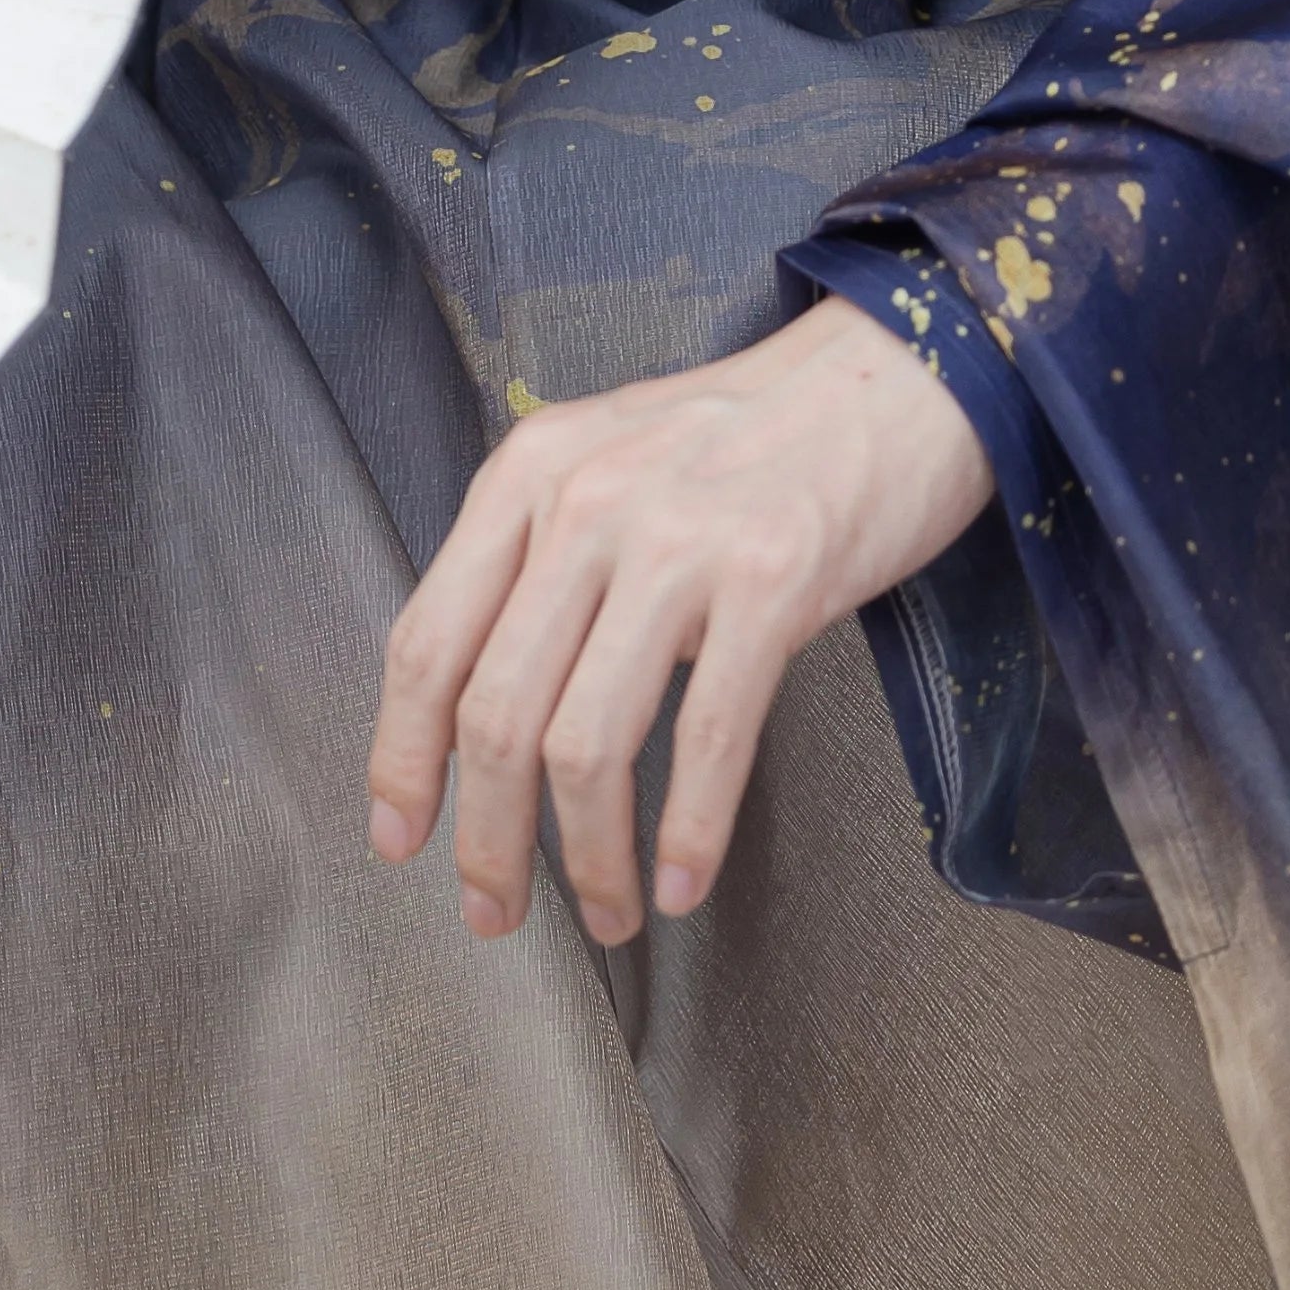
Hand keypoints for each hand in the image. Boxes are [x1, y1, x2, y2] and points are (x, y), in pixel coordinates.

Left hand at [367, 292, 993, 947]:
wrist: (890, 376)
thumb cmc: (746, 439)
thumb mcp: (606, 466)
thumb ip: (538, 561)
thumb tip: (485, 713)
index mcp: (527, 474)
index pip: (427, 639)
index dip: (401, 757)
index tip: (399, 837)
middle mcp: (586, 501)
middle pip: (496, 709)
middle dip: (486, 838)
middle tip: (495, 911)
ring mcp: (679, 538)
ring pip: (587, 741)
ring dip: (588, 856)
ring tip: (606, 912)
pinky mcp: (773, 577)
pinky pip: (708, 734)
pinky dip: (686, 832)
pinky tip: (681, 882)